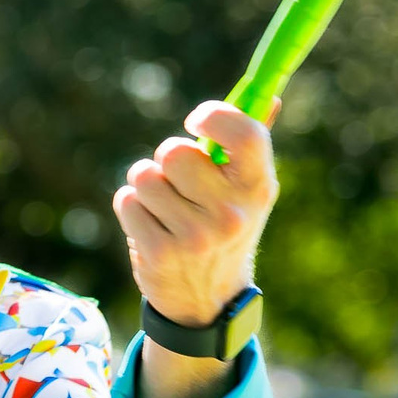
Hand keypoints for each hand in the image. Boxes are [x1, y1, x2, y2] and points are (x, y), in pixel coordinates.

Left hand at [112, 101, 277, 330]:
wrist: (209, 301)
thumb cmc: (224, 227)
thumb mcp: (247, 192)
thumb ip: (249, 145)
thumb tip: (271, 97)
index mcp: (258, 187)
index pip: (244, 132)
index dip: (213, 116)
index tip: (196, 123)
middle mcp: (231, 212)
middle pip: (174, 151)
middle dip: (167, 160)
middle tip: (179, 182)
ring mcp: (195, 235)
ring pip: (144, 175)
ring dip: (147, 186)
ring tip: (165, 209)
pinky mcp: (160, 253)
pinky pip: (126, 201)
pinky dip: (132, 209)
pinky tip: (152, 228)